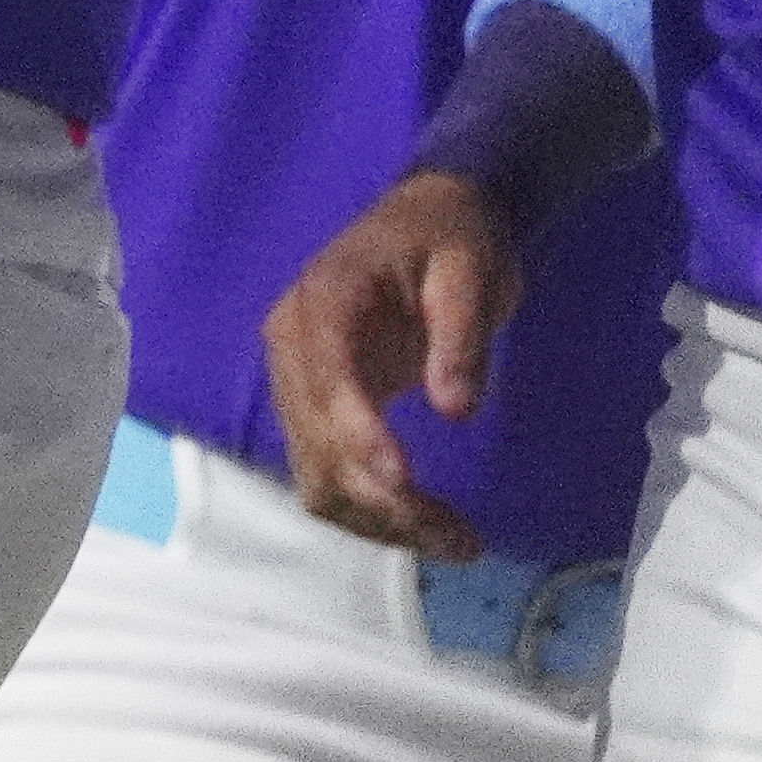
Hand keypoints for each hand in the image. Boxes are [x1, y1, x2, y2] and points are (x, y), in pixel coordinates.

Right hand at [261, 167, 515, 559]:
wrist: (430, 218)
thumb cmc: (452, 237)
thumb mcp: (470, 271)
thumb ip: (460, 335)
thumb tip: (455, 410)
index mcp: (320, 303)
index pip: (326, 380)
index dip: (358, 435)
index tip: (406, 483)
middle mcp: (291, 347)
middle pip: (316, 442)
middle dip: (382, 498)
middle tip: (461, 538)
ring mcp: (298, 382)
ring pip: (315, 472)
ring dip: (375, 519)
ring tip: (452, 543)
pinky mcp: (318, 408)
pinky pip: (326, 473)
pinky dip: (368, 511)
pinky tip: (422, 526)